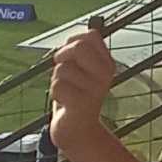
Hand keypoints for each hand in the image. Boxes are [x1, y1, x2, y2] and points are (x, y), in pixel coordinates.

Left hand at [47, 23, 115, 142]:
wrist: (78, 131)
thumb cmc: (77, 97)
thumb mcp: (83, 71)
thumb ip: (84, 51)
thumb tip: (91, 30)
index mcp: (107, 64)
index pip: (90, 36)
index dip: (73, 40)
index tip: (69, 54)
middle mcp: (105, 74)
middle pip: (78, 47)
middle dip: (62, 55)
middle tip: (61, 69)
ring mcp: (95, 89)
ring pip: (62, 69)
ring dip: (57, 80)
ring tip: (67, 92)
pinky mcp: (82, 103)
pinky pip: (57, 86)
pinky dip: (55, 94)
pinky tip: (64, 103)